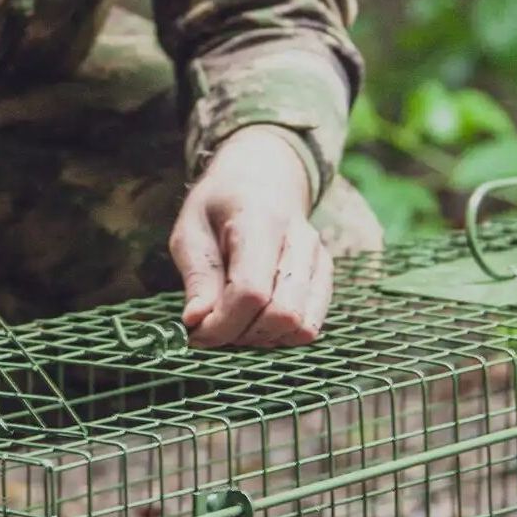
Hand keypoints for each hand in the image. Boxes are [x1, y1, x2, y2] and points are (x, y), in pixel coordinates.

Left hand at [169, 127, 333, 347]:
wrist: (262, 178)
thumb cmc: (219, 206)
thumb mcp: (191, 232)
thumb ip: (197, 278)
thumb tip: (196, 322)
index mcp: (261, 221)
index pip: (251, 291)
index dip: (221, 324)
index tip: (195, 331)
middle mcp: (299, 241)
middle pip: (281, 314)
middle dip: (240, 334)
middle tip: (211, 328)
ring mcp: (318, 259)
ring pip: (300, 326)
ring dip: (260, 338)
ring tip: (233, 323)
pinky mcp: (325, 277)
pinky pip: (310, 325)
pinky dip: (280, 335)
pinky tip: (255, 322)